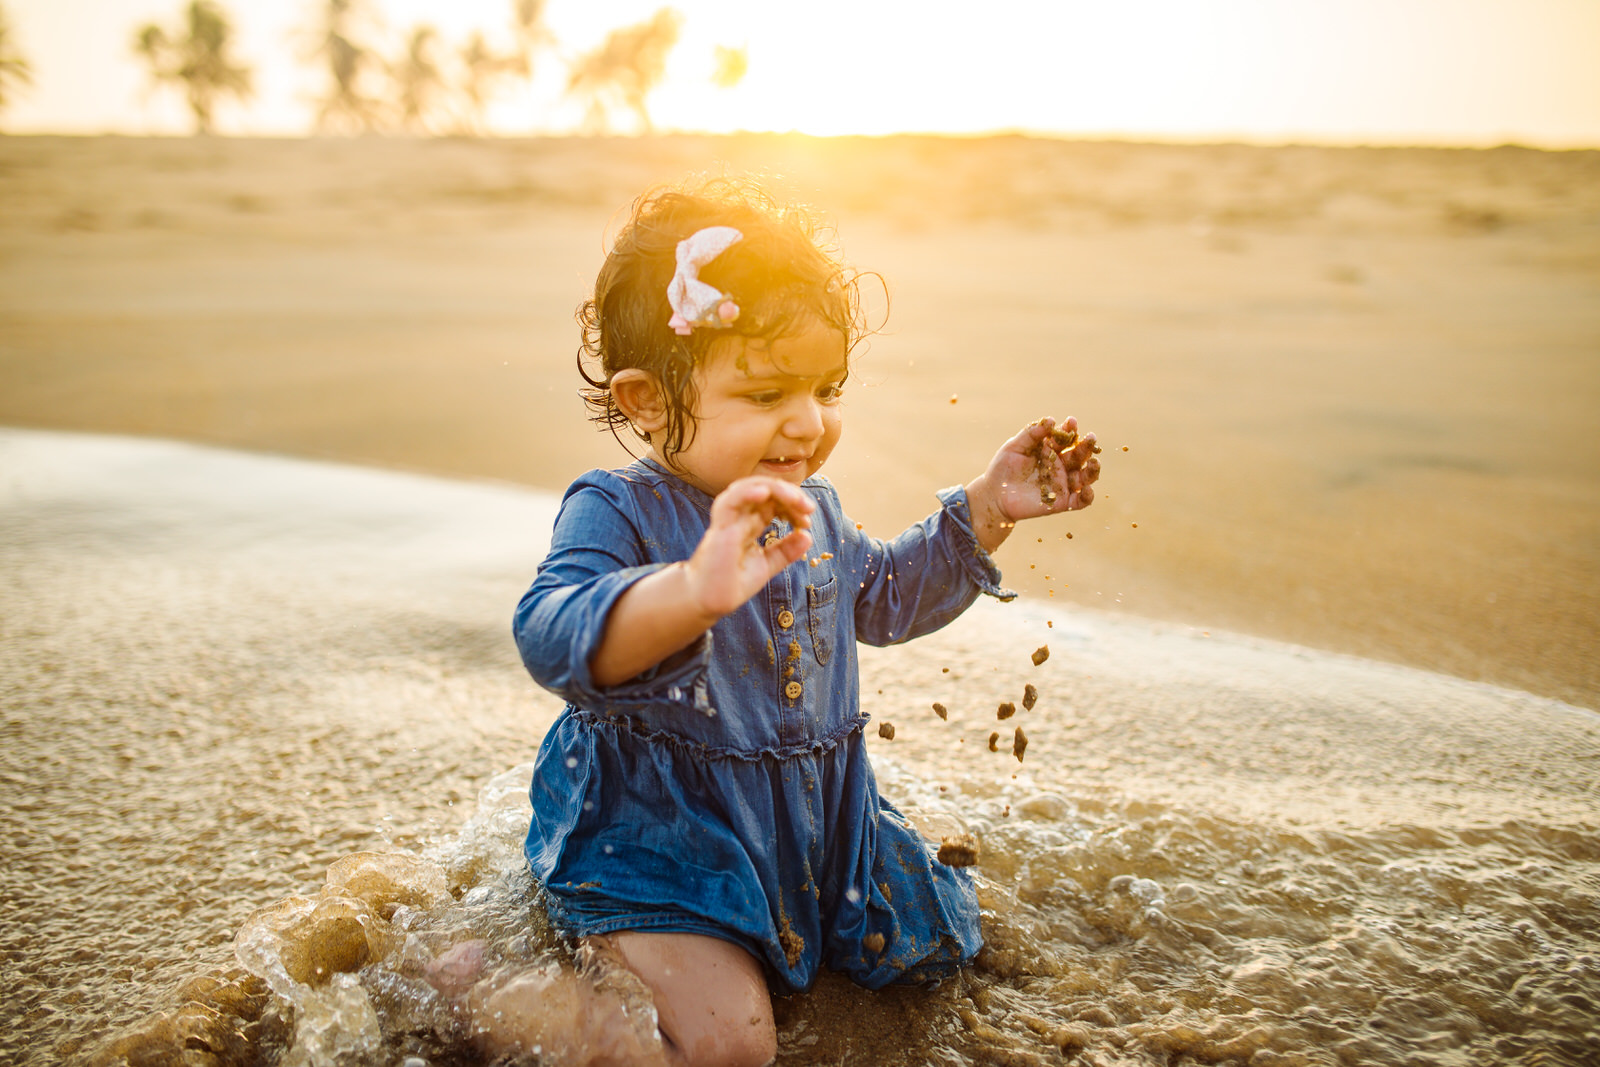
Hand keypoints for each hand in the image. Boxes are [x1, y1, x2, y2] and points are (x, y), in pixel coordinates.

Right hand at [683, 477, 814, 618]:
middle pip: (764, 490)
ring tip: (795, 499)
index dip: (793, 506)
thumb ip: (786, 551)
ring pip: (748, 488)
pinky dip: (747, 492)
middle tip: (809, 508)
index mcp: (749, 522)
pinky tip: (765, 492)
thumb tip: (808, 537)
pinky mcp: (719, 529)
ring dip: (774, 489)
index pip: (773, 502)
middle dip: (790, 495)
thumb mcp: (767, 565)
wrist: (709, 602)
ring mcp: (728, 520)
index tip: (806, 522)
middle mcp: (739, 517)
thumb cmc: (732, 583)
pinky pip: (730, 502)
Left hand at [965, 416, 1100, 552]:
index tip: (1072, 422)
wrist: (994, 495)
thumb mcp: (1014, 447)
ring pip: (1085, 477)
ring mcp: (1062, 484)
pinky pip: (1080, 501)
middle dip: (1086, 446)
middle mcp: (1060, 466)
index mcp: (1050, 450)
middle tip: (1091, 438)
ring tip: (1094, 462)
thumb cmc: (1003, 468)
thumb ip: (1031, 434)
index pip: (1065, 438)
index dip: (1070, 430)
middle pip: (1079, 455)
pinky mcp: (1061, 502)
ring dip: (1093, 469)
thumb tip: (1050, 420)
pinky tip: (1087, 489)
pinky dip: (1087, 496)